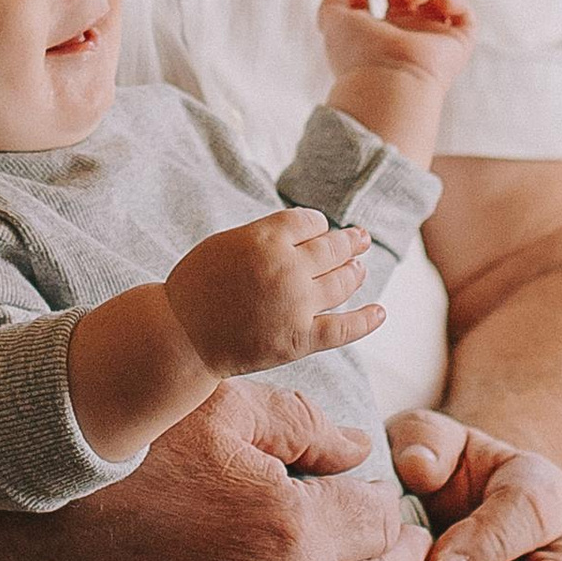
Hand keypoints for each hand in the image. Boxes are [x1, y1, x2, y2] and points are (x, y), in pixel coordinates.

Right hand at [166, 209, 382, 375]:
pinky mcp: (300, 338)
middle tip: (360, 239)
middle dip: (349, 242)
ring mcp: (297, 303)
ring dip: (355, 273)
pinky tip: (380, 312)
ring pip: (342, 281)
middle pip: (332, 248)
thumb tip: (305, 232)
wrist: (181, 337)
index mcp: (265, 237)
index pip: (309, 221)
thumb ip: (266, 235)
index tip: (317, 229)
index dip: (317, 225)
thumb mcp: (226, 244)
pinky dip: (367, 319)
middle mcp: (287, 267)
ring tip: (361, 269)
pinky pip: (344, 327)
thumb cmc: (196, 287)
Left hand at [319, 0, 475, 94]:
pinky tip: (440, 1)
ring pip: (435, 1)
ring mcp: (432, 41)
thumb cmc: (360, 53)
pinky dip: (455, 2)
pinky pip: (465, 16)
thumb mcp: (335, 24)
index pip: (369, 6)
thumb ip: (330, 6)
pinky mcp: (457, 44)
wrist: (392, 80)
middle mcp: (404, 39)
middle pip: (404, 0)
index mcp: (373, 37)